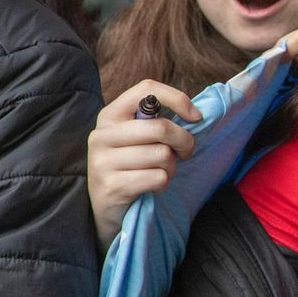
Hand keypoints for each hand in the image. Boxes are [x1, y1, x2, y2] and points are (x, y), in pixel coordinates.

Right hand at [87, 81, 200, 248]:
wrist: (105, 207)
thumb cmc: (129, 167)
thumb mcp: (135, 138)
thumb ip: (155, 122)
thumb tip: (196, 114)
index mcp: (110, 116)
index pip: (146, 89)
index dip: (177, 99)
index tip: (194, 117)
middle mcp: (101, 135)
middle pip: (160, 128)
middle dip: (184, 142)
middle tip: (184, 153)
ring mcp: (103, 161)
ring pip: (162, 156)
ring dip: (171, 167)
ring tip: (159, 172)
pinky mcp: (111, 185)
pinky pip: (157, 178)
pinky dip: (162, 183)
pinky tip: (150, 186)